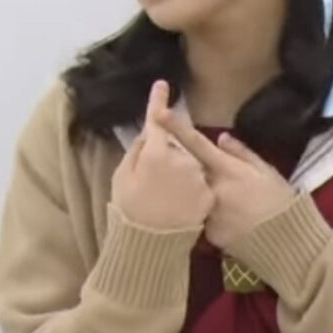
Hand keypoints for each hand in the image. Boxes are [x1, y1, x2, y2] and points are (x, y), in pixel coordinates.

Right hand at [110, 81, 212, 229]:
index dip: (159, 102)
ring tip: (167, 194)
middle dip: (169, 151)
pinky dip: (191, 188)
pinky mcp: (209, 195)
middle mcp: (182, 160)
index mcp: (157, 153)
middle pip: (178, 145)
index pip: (158, 122)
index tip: (162, 86)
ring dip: (182, 171)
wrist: (151, 247)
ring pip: (191, 164)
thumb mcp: (122, 178)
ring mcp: (199, 177)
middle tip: (157, 173)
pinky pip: (199, 183)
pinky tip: (178, 203)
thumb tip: (148, 135)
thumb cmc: (129, 211)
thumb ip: (137, 152)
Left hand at [154, 109, 297, 249]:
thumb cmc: (279, 202)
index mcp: (227, 169)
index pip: (197, 144)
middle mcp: (212, 189)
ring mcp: (208, 212)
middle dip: (196, 174)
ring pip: (198, 199)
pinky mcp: (208, 234)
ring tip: (234, 209)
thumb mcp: (267, 171)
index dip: (177, 128)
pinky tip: (233, 225)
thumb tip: (220, 138)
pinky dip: (215, 220)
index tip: (159, 114)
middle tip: (225, 185)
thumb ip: (242, 153)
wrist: (284, 242)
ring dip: (207, 199)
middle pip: (192, 173)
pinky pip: (205, 221)